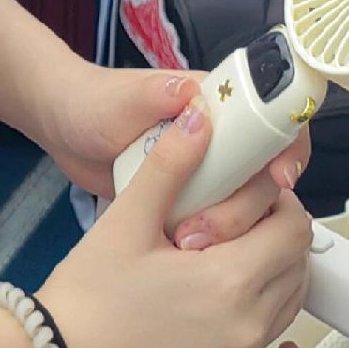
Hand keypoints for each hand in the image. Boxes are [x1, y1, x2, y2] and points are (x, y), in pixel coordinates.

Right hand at [40, 98, 311, 347]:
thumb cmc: (86, 299)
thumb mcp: (124, 220)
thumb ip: (168, 166)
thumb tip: (197, 123)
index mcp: (228, 281)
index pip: (291, 229)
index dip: (275, 201)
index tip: (248, 192)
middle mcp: (246, 329)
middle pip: (295, 267)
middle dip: (273, 235)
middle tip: (233, 220)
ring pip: (289, 314)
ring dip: (275, 281)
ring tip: (236, 261)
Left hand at [43, 60, 308, 224]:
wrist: (62, 126)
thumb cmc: (91, 102)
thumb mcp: (121, 101)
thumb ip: (154, 96)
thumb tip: (191, 94)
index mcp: (211, 104)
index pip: (270, 122)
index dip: (285, 150)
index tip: (278, 180)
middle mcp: (217, 138)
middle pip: (262, 174)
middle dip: (248, 206)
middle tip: (209, 227)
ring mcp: (205, 171)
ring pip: (243, 204)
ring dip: (230, 229)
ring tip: (189, 244)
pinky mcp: (189, 199)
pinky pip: (216, 222)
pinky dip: (211, 239)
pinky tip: (188, 253)